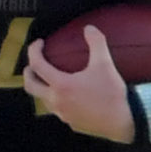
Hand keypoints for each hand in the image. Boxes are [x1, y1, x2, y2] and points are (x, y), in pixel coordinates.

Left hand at [22, 27, 134, 142]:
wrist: (121, 123)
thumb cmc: (111, 94)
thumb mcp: (105, 64)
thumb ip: (96, 43)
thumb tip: (89, 28)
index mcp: (61, 85)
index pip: (37, 65)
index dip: (34, 51)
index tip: (40, 43)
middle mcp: (56, 101)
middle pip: (30, 86)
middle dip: (28, 72)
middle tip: (34, 63)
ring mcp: (62, 114)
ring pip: (42, 99)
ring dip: (42, 86)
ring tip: (51, 78)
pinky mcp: (70, 122)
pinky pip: (57, 109)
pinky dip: (56, 99)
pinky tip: (69, 95)